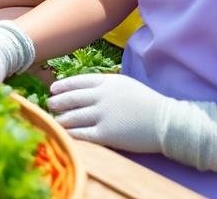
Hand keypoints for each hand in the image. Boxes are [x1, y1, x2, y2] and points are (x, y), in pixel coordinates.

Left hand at [49, 74, 216, 170]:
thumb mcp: (124, 84)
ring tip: (56, 120)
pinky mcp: (105, 135)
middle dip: (56, 102)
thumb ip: (104, 85)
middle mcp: (100, 97)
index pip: (75, 82)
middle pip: (69, 99)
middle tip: (50, 105)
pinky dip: (70, 133)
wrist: (167, 122)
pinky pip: (81, 134)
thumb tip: (83, 88)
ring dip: (60, 119)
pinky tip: (64, 134)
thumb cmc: (147, 102)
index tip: (53, 90)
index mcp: (106, 82)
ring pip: (71, 117)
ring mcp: (102, 116)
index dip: (62, 86)